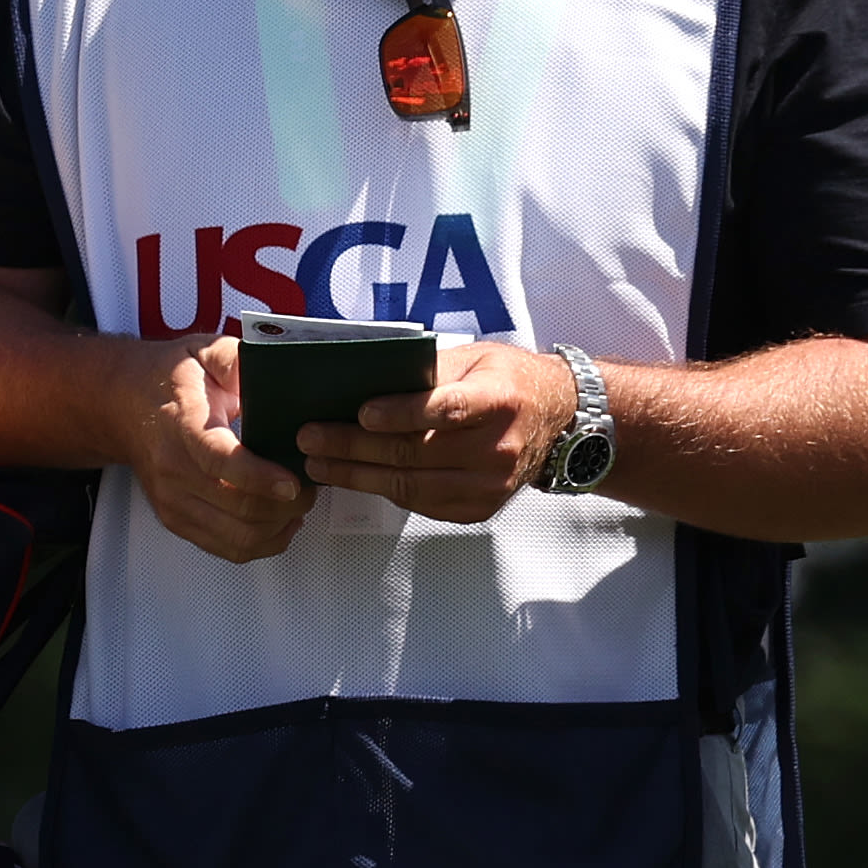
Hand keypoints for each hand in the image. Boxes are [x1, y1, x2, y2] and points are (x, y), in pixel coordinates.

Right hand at [131, 333, 308, 564]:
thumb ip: (238, 359)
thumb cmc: (173, 378)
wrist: (125, 405)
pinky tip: (281, 521)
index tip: (293, 481)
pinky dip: (265, 542)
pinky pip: (230, 550)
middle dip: (287, 503)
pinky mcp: (177, 521)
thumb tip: (274, 372)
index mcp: (182, 423)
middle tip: (309, 484)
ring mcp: (173, 500)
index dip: (259, 477)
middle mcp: (173, 469)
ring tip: (299, 501)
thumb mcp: (205, 351)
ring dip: (280, 525)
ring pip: (239, 536)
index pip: (218, 460)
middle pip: (238, 506)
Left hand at [304, 342, 578, 524]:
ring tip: (318, 464)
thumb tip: (363, 381)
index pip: (446, 410)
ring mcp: (490, 484)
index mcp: (499, 400)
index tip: (361, 413)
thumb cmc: (507, 381)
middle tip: (310, 438)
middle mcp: (498, 447)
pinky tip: (353, 477)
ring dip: (357, 475)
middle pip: (416, 452)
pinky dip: (383, 490)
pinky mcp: (480, 508)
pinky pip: (422, 503)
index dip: (402, 414)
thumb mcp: (474, 359)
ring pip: (411, 485)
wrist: (556, 422)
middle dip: (354, 446)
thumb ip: (427, 373)